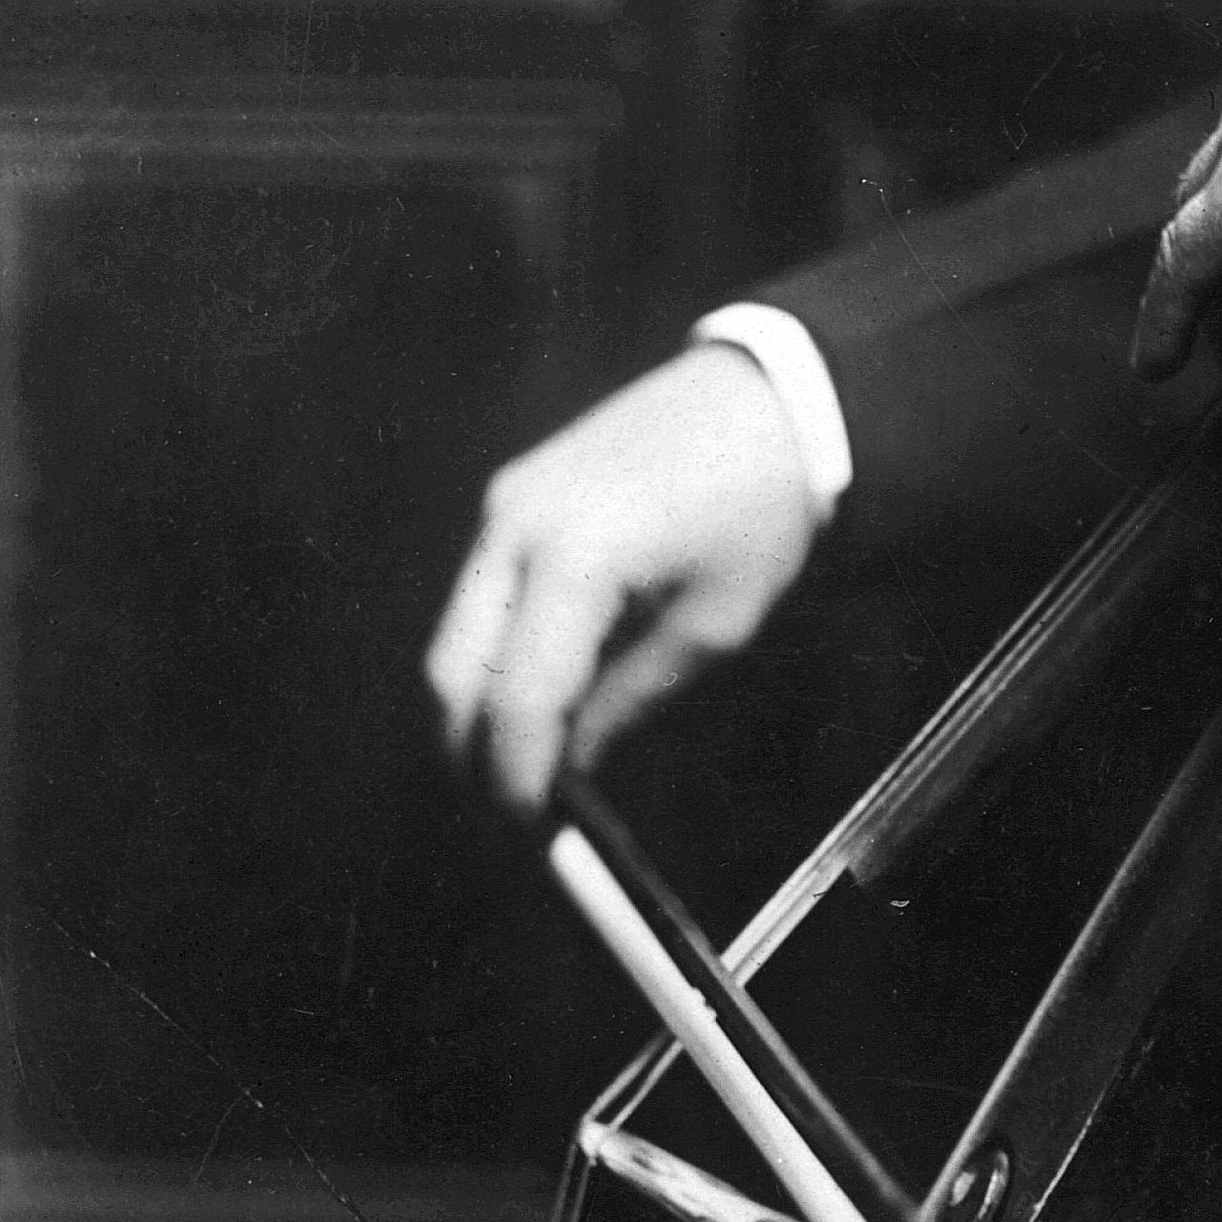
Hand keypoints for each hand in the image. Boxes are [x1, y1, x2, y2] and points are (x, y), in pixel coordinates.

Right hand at [424, 341, 824, 812]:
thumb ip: (629, 697)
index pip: (517, 698)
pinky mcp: (513, 493)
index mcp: (576, 559)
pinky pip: (480, 594)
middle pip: (452, 671)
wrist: (769, 394)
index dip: (515, 774)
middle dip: (469, 750)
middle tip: (509, 808)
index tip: (529, 828)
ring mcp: (507, 503)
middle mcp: (518, 525)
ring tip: (525, 760)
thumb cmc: (761, 505)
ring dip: (476, 705)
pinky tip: (538, 692)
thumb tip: (574, 762)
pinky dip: (493, 653)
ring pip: (455, 635)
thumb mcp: (715, 623)